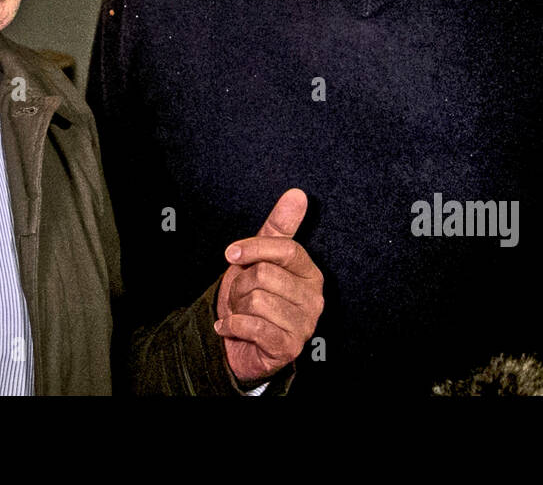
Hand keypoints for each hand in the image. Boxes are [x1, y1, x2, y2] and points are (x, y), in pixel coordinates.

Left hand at [214, 188, 323, 383]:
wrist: (241, 342)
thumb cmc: (254, 295)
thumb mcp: (261, 257)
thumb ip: (279, 227)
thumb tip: (297, 194)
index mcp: (311, 274)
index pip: (286, 250)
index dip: (255, 248)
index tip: (231, 253)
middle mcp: (314, 300)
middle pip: (265, 274)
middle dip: (240, 283)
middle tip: (239, 295)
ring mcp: (304, 326)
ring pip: (256, 300)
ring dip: (236, 307)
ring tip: (239, 312)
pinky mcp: (288, 348)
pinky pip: (254, 327)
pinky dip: (232, 325)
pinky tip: (228, 327)